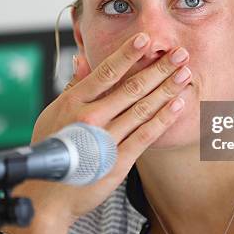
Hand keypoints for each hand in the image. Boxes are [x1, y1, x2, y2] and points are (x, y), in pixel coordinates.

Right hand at [1, 32, 190, 233]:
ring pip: (142, 109)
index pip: (106, 72)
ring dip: (166, 89)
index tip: (146, 39)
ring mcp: (105, 139)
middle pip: (131, 87)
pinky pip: (145, 136)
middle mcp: (90, 117)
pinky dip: (163, 119)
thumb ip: (72, 87)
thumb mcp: (53, 113)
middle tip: (180, 53)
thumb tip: (82, 59)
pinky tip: (178, 105)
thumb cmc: (50, 149)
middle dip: (159, 69)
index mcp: (74, 102)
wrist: (47, 194)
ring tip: (185, 74)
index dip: (128, 54)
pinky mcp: (118, 161)